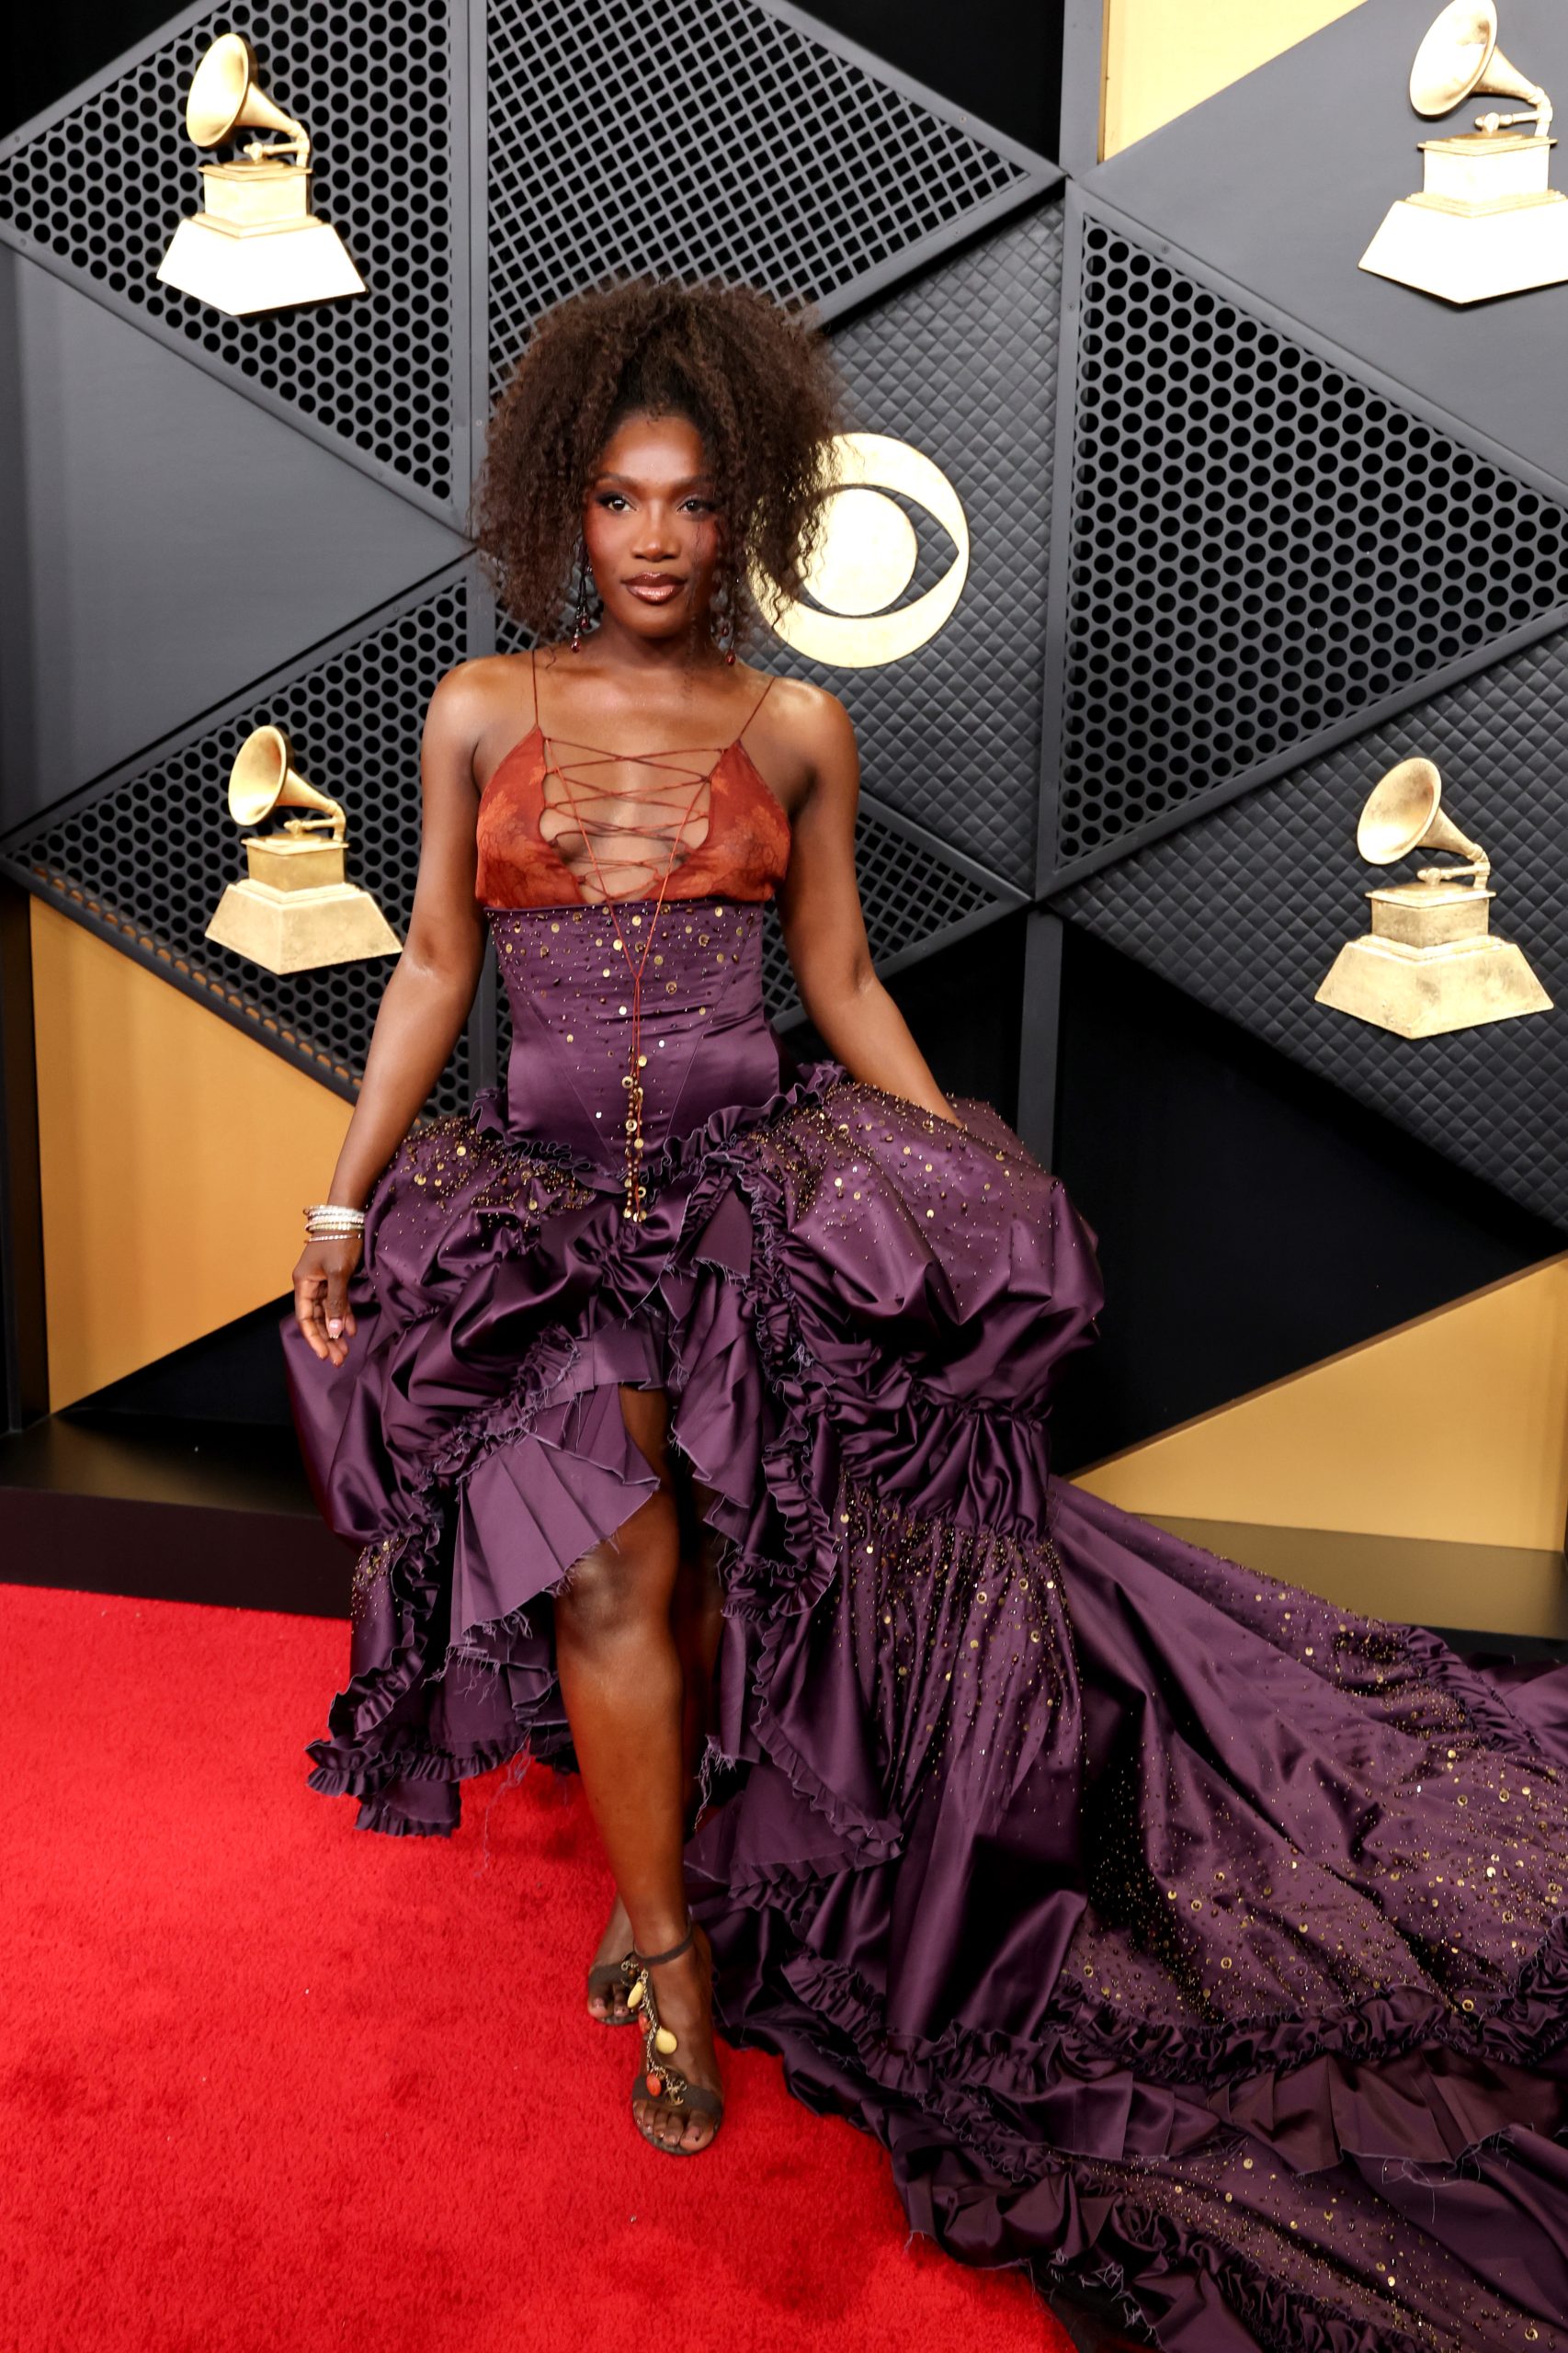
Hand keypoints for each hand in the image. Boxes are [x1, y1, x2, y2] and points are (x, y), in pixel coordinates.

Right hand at [292, 1235, 362, 1366]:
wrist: (348, 1214)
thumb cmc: (340, 1240)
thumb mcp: (338, 1273)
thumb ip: (336, 1303)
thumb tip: (335, 1332)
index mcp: (303, 1283)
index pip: (305, 1318)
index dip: (314, 1338)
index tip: (324, 1356)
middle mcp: (309, 1284)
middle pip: (316, 1318)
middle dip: (326, 1339)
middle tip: (338, 1359)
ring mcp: (322, 1280)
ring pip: (327, 1312)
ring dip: (336, 1330)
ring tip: (346, 1350)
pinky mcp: (335, 1276)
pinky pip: (337, 1301)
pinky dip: (344, 1314)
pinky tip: (351, 1329)